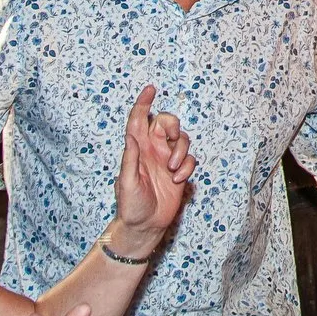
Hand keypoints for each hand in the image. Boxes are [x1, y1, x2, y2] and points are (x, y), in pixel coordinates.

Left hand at [110, 86, 194, 249]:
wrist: (145, 226)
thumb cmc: (130, 205)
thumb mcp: (126, 182)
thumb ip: (130, 159)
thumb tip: (131, 135)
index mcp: (137, 149)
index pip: (139, 120)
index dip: (143, 103)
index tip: (150, 89)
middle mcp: (152, 150)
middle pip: (165, 123)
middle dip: (173, 125)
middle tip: (173, 136)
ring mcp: (167, 160)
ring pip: (182, 140)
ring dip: (181, 151)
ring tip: (173, 170)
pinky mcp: (179, 172)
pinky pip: (190, 160)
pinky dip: (187, 167)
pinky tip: (178, 179)